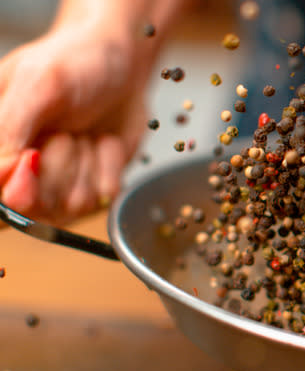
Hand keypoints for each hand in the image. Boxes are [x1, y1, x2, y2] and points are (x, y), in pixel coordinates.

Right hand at [0, 15, 151, 223]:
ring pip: (74, 203)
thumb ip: (10, 128)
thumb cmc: (75, 61)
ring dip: (87, 163)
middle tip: (66, 129)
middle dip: (59, 164)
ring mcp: (62, 181)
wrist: (124, 60)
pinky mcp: (95, 183)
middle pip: (37, 206)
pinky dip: (111, 164)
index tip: (33, 157)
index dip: (17, 187)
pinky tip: (106, 141)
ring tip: (85, 131)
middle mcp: (24, 171)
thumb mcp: (38, 83)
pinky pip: (106, 194)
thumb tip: (4, 171)